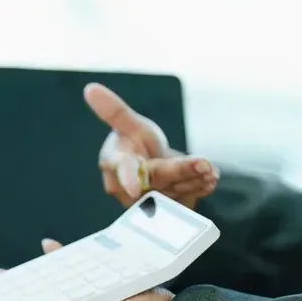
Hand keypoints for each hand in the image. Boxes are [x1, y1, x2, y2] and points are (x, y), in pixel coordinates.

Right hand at [87, 83, 219, 209]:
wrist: (150, 167)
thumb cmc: (134, 144)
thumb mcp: (129, 124)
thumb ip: (113, 110)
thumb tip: (91, 88)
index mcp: (114, 164)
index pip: (121, 171)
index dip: (128, 178)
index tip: (135, 186)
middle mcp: (126, 189)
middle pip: (156, 179)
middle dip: (181, 171)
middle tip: (204, 164)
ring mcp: (146, 203)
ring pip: (173, 192)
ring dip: (194, 182)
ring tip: (210, 171)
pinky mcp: (163, 212)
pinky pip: (183, 203)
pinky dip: (198, 190)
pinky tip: (208, 181)